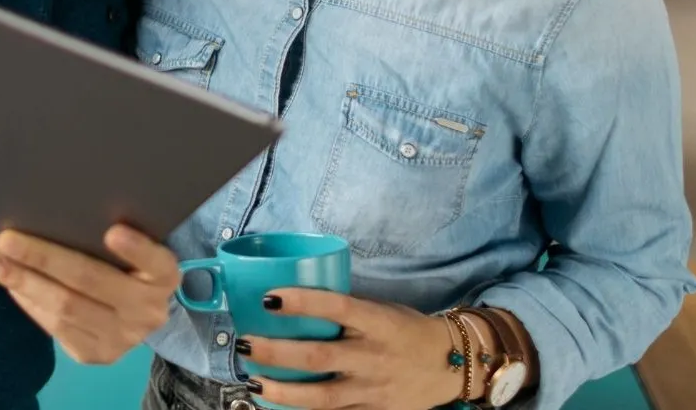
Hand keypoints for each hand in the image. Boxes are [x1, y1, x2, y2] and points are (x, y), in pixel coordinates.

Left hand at [0, 225, 180, 364]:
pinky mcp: (96, 354)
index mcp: (164, 276)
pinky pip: (56, 327)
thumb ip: (112, 233)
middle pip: (92, 280)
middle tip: (6, 239)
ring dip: (23, 282)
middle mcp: (149, 310)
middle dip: (44, 258)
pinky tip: (10, 283)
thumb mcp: (135, 250)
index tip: (113, 231)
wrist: (137, 316)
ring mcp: (123, 338)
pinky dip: (29, 301)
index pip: (156, 261)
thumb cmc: (127, 266)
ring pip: (66, 307)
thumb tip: (52, 207)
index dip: (136, 249)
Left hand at [237, 289, 465, 409]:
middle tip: (245, 343)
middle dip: (277, 353)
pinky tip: (279, 406)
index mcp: (378, 323)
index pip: (337, 307)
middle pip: (320, 357)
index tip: (269, 297)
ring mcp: (374, 390)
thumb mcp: (380, 310)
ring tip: (254, 382)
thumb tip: (292, 297)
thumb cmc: (406, 329)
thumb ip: (343, 309)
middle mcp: (375, 358)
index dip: (302, 302)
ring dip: (283, 392)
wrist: (450, 365)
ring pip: (323, 398)